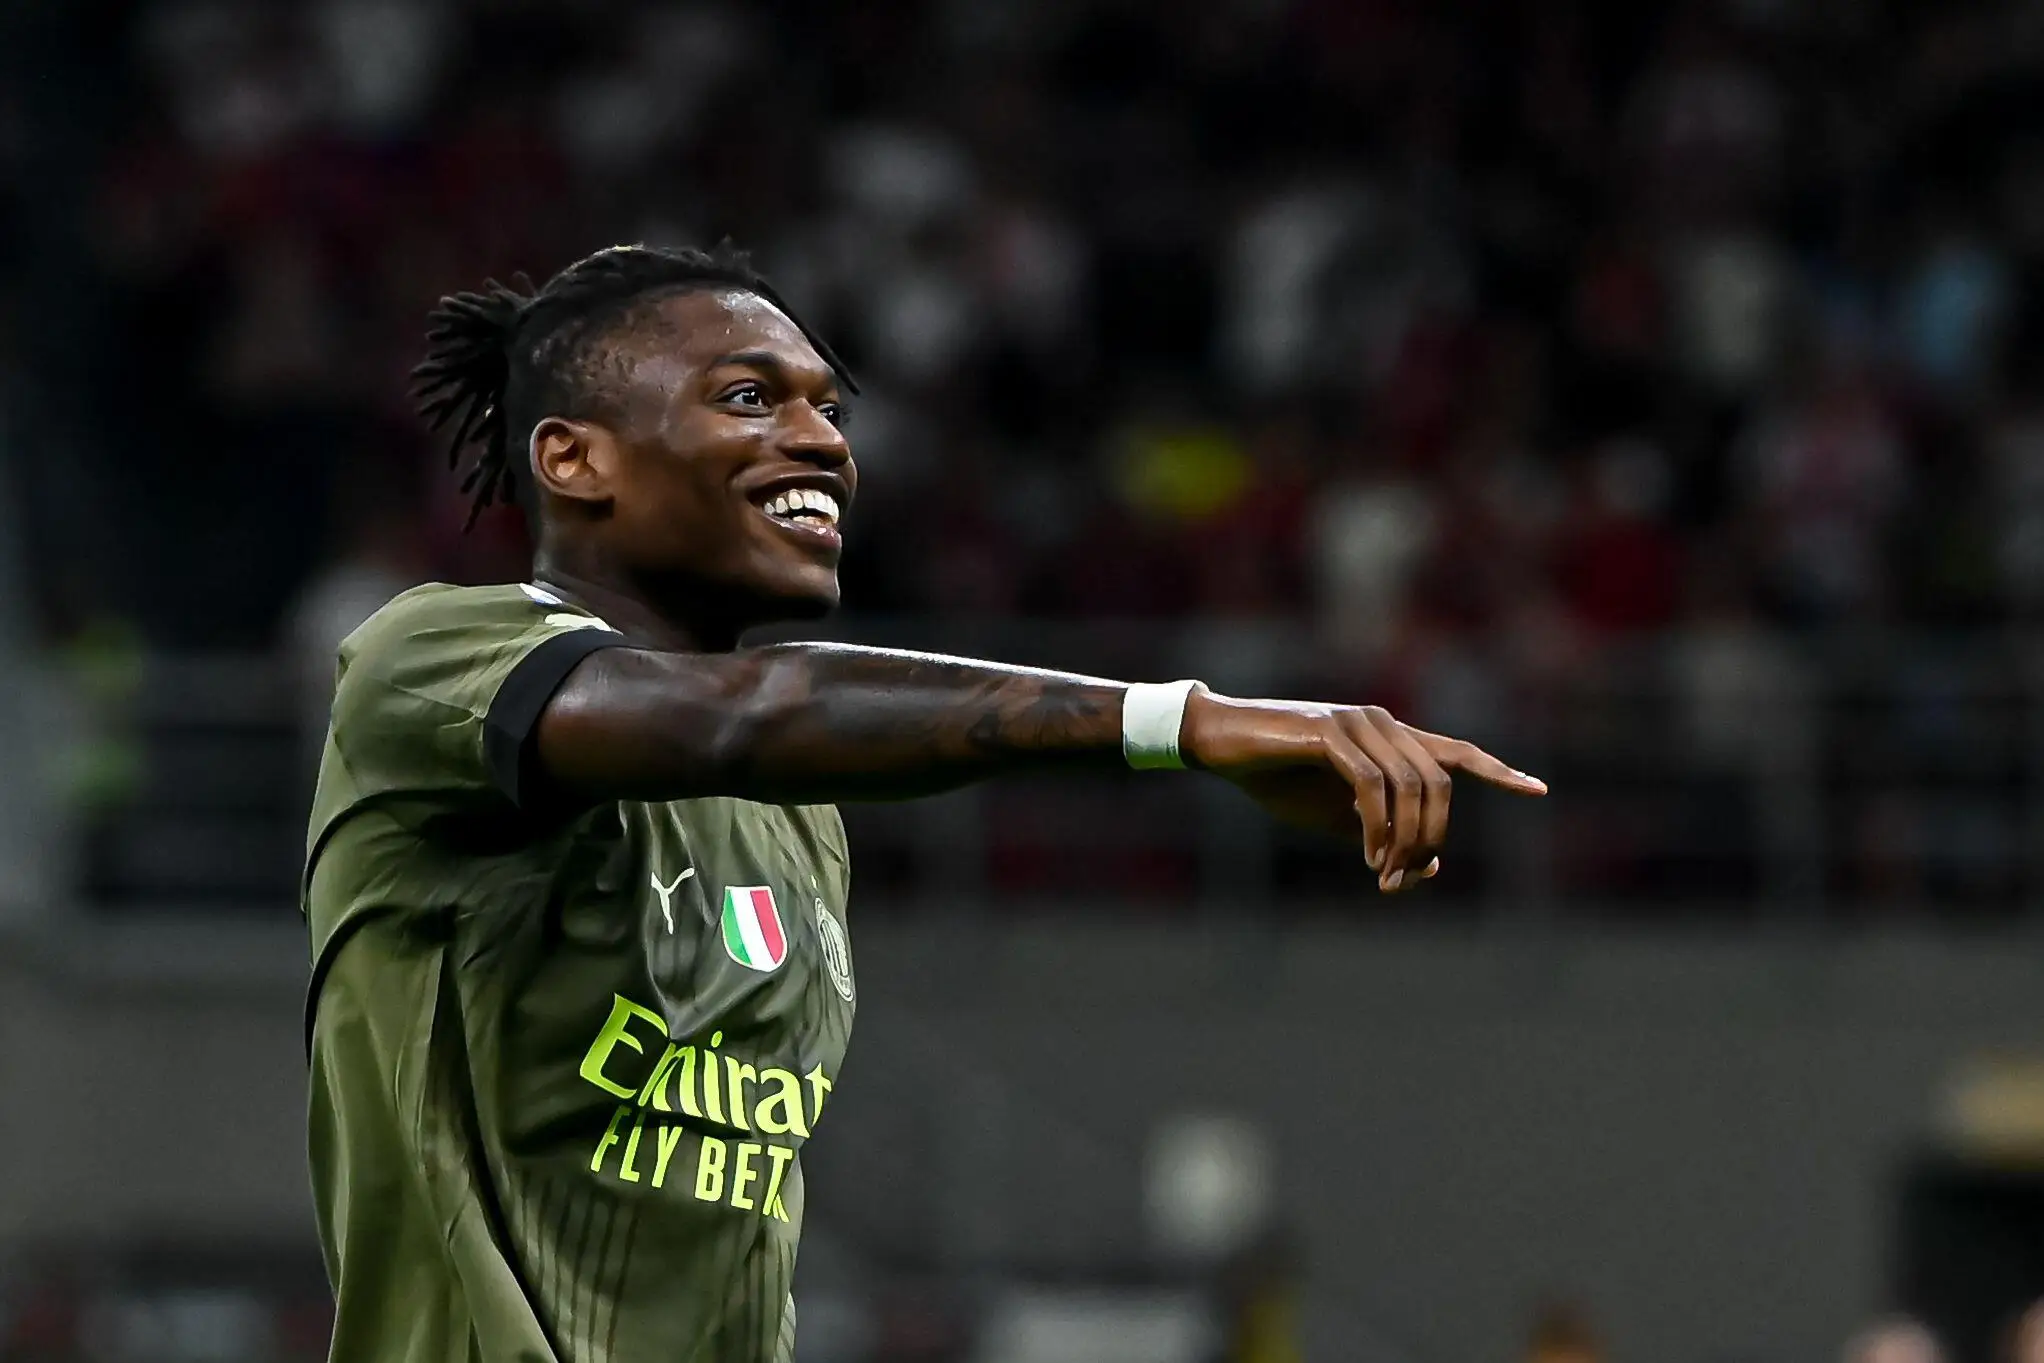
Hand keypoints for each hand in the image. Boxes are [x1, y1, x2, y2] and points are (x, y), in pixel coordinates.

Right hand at [1179, 687, 1546, 893]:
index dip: (1499, 771)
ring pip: (1411, 786)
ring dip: (1405, 840)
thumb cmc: (1277, 778)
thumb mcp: (1336, 818)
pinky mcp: (1330, 733)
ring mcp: (1359, 724)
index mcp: (1391, 738)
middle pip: (1440, 784)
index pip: (1455, 754)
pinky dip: (1376, 825)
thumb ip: (1384, 835)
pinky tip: (1368, 855)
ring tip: (1384, 876)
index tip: (1539, 790)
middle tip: (1403, 881)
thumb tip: (1431, 869)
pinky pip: (1372, 785)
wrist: (1222, 745)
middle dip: (1432, 838)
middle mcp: (1384, 723)